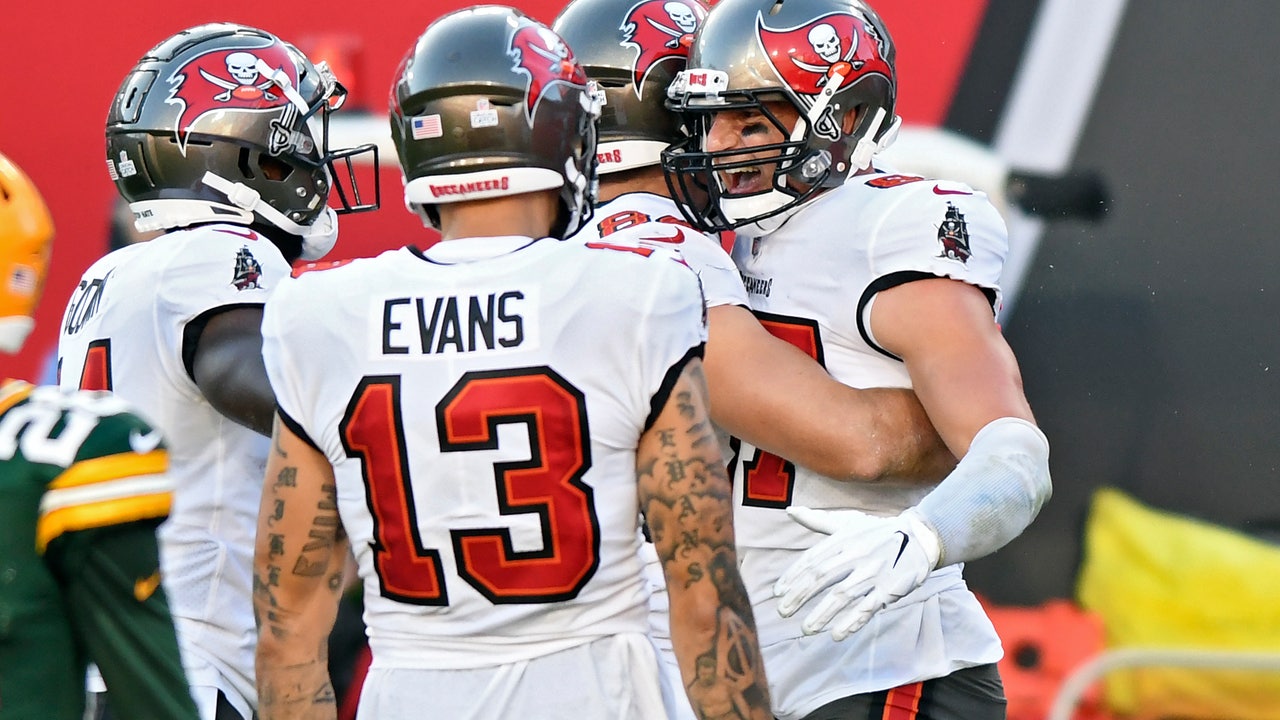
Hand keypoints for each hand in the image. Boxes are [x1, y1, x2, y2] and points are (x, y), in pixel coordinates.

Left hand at [772, 507, 940, 640]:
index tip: (778, 592)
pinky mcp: (889, 589)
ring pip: (842, 595)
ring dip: (822, 614)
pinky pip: (868, 607)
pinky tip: (837, 634)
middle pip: (822, 577)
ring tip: (806, 630)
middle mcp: (855, 555)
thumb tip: (790, 510)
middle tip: (782, 612)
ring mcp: (872, 573)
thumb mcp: (848, 522)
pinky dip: (852, 621)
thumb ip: (818, 520)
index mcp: (843, 540)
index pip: (812, 559)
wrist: (919, 537)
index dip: (793, 576)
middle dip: (800, 596)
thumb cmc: (877, 531)